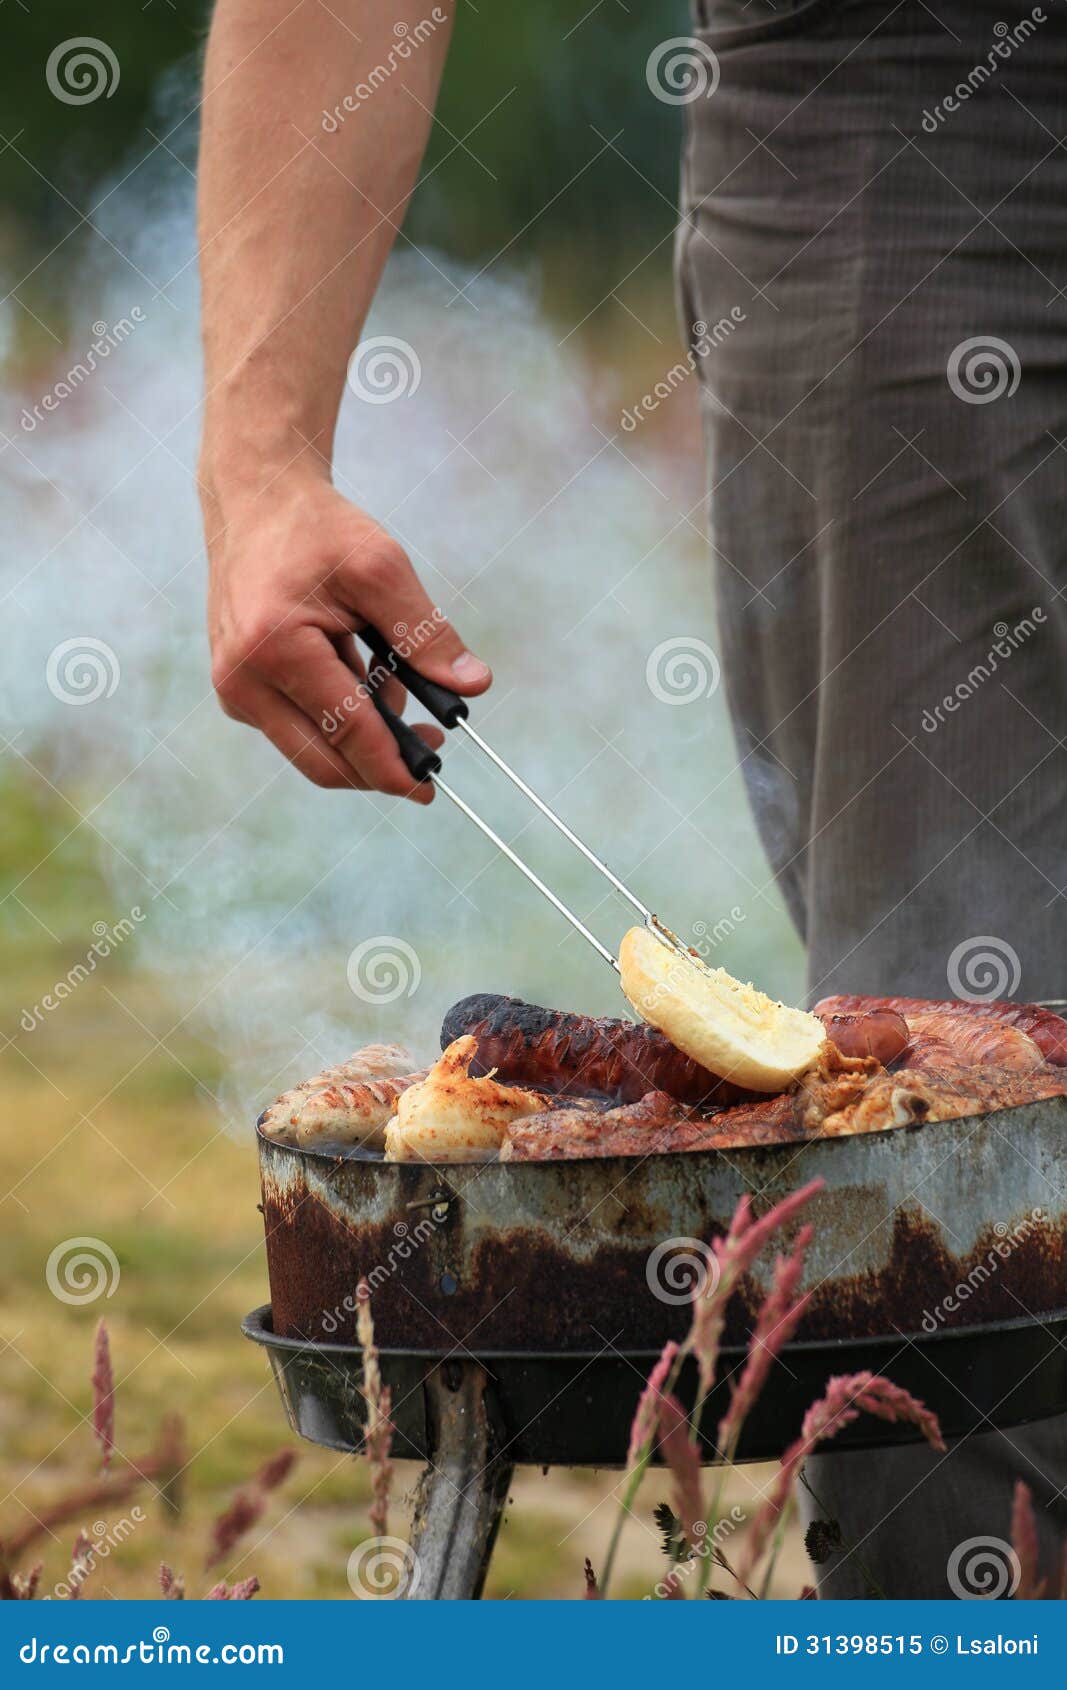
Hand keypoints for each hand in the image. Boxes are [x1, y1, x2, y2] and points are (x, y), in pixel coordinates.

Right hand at [202, 472, 490, 799]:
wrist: (256, 501)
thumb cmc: (318, 530)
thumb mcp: (382, 569)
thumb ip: (427, 634)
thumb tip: (474, 686)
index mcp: (274, 649)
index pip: (347, 734)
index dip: (394, 768)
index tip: (431, 788)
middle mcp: (242, 680)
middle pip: (324, 763)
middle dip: (382, 766)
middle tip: (432, 744)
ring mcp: (234, 690)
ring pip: (312, 750)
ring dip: (363, 735)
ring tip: (392, 676)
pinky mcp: (238, 691)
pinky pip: (298, 728)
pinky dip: (338, 716)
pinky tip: (361, 671)